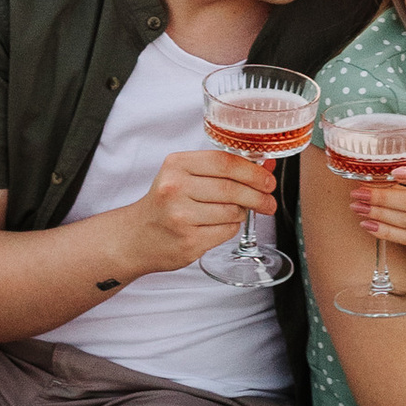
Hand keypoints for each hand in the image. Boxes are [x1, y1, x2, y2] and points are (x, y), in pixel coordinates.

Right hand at [121, 140, 272, 272]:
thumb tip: (265, 166)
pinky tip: (221, 225)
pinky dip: (231, 228)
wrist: (136, 237)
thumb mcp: (184, 174)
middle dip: (258, 195)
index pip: (224, 162)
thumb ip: (221, 169)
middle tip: (268, 200)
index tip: (268, 179)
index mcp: (176, 165)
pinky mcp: (188, 242)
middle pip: (231, 189)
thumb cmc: (165, 203)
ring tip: (238, 212)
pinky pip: (226, 232)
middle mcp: (175, 188)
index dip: (252, 171)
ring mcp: (181, 217)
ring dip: (242, 212)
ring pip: (232, 212)